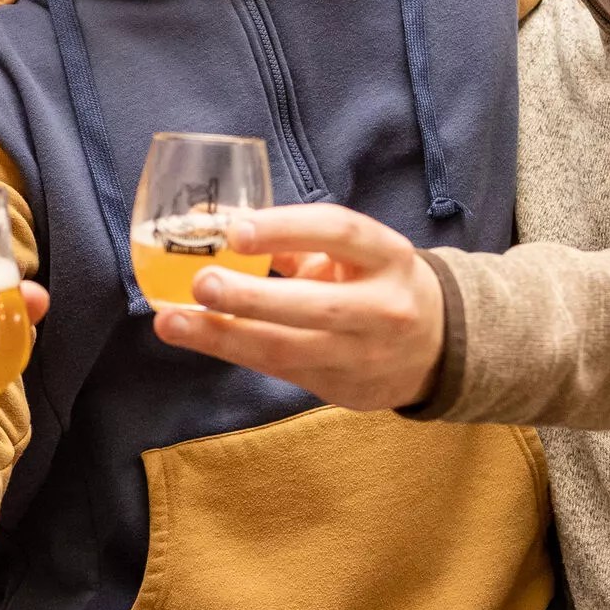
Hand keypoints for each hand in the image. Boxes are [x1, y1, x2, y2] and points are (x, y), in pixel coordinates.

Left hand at [151, 204, 443, 411]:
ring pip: (290, 350)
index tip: (234, 230)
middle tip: (200, 283)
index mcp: (388, 257)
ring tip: (173, 322)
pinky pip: (280, 371)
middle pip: (316, 305)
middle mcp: (384, 308)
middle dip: (252, 297)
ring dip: (224, 336)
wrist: (437, 347)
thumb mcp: (354, 253)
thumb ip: (293, 238)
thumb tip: (214, 222)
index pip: (340, 233)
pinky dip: (233, 353)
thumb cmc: (378, 283)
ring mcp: (364, 355)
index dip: (285, 229)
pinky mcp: (341, 388)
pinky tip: (196, 337)